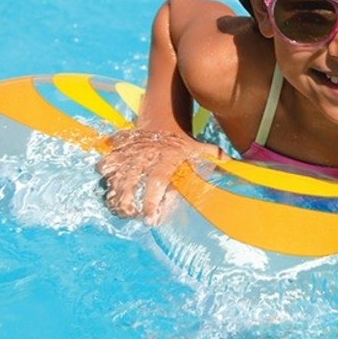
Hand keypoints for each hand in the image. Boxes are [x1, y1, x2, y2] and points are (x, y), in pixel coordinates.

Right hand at [96, 129, 214, 224]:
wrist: (164, 119)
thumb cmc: (184, 143)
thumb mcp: (199, 149)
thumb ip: (213, 157)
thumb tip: (232, 164)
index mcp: (166, 159)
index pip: (157, 180)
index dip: (152, 200)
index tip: (149, 218)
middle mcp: (146, 156)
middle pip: (132, 178)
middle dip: (127, 198)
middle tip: (128, 214)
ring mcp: (131, 153)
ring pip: (116, 172)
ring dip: (114, 190)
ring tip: (115, 207)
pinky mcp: (120, 151)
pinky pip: (108, 161)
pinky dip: (105, 172)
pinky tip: (105, 188)